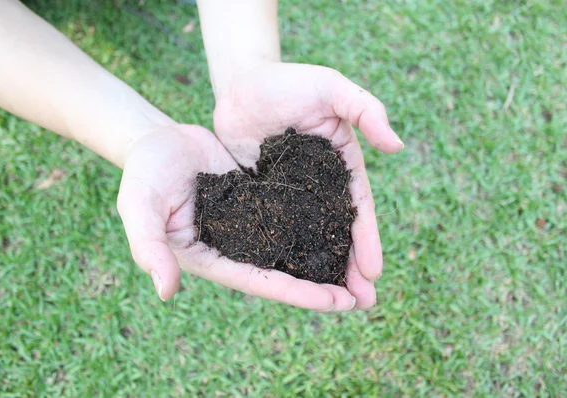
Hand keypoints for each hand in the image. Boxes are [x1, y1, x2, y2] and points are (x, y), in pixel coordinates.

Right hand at [117, 124, 354, 310]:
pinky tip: (344, 228)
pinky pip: (292, 217)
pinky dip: (316, 226)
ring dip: (325, 260)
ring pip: (293, 247)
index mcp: (212, 256)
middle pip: (284, 272)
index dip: (297, 293)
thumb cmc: (144, 173)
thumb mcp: (139, 207)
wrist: (158, 140)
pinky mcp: (259, 202)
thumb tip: (166, 291)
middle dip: (321, 287)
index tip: (335, 302)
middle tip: (363, 299)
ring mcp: (249, 224)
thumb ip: (149, 246)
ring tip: (363, 270)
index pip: (259, 281)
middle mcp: (235, 247)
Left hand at [213, 63, 403, 309]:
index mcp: (340, 164)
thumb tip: (397, 146)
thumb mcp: (331, 89)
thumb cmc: (289, 83)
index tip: (374, 273)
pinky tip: (289, 281)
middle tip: (364, 304)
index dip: (367, 240)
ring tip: (334, 304)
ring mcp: (290, 195)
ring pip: (309, 238)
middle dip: (352, 267)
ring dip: (323, 270)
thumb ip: (365, 110)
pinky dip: (285, 255)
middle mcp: (318, 185)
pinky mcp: (263, 198)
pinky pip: (274, 230)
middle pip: (338, 232)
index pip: (358, 207)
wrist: (241, 84)